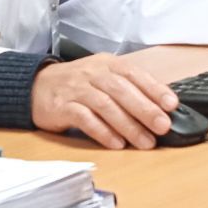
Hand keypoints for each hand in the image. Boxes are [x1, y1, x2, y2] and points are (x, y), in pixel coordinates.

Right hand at [31, 54, 178, 149]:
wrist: (36, 86)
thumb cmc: (77, 85)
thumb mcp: (103, 77)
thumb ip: (128, 89)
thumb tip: (160, 109)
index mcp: (107, 64)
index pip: (134, 74)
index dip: (155, 89)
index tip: (172, 105)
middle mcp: (92, 73)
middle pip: (122, 90)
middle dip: (145, 109)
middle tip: (162, 126)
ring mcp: (76, 89)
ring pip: (106, 106)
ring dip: (128, 125)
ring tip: (145, 142)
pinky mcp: (62, 106)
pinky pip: (85, 119)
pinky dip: (103, 132)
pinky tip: (116, 143)